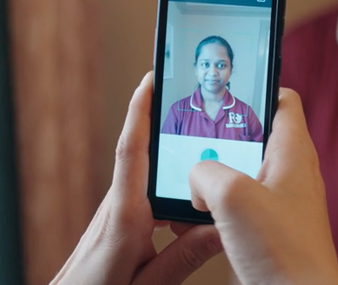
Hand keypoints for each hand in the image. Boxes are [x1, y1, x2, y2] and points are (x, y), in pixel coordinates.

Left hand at [51, 72, 221, 284]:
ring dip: (171, 155)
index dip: (139, 112)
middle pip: (142, 153)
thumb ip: (184, 257)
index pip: (130, 153)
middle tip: (189, 94)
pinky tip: (190, 193)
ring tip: (204, 143)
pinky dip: (167, 182)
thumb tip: (222, 227)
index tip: (150, 80)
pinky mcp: (118, 220)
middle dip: (163, 120)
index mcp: (124, 218)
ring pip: (147, 174)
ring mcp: (115, 212)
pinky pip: (145, 190)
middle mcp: (117, 207)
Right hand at [188, 88, 337, 284]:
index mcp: (292, 151)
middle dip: (221, 139)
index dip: (256, 89)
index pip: (282, 99)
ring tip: (188, 185)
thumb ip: (206, 172)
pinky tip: (196, 220)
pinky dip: (218, 209)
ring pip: (243, 174)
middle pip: (255, 137)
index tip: (226, 91)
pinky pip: (241, 207)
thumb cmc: (283, 251)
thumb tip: (197, 177)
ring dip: (214, 179)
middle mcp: (291, 172)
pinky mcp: (272, 230)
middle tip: (193, 139)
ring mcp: (283, 202)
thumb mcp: (232, 197)